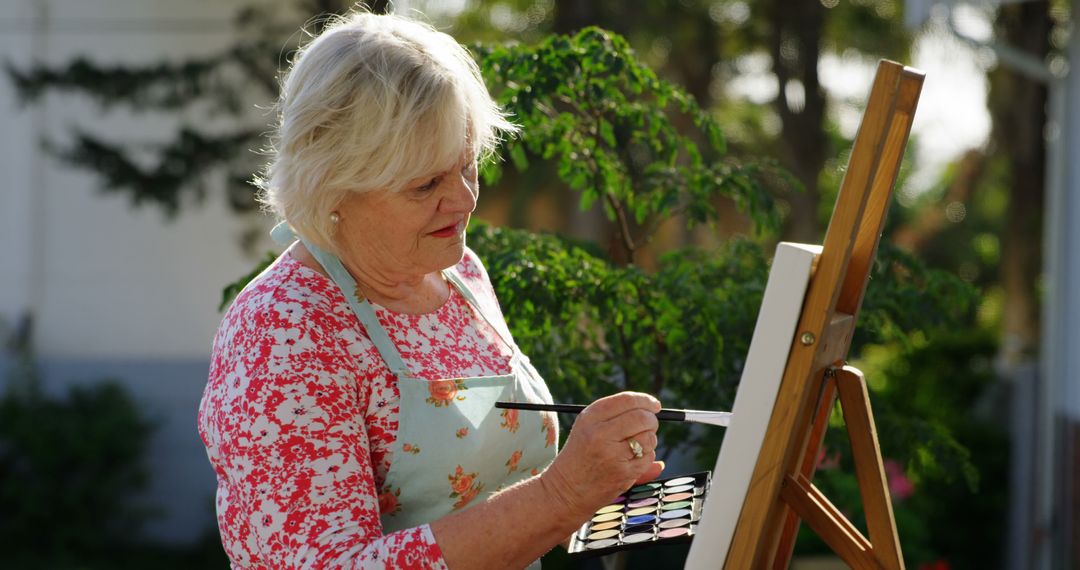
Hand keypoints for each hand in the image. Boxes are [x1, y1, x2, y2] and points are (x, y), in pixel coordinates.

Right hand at [539, 392, 665, 520]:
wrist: (566, 490)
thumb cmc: (581, 455)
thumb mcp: (587, 426)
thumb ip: (616, 413)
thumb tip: (654, 405)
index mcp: (590, 418)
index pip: (627, 400)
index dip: (645, 400)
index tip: (654, 405)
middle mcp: (600, 433)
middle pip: (642, 417)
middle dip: (651, 420)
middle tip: (649, 424)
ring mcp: (613, 454)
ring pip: (648, 437)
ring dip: (649, 440)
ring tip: (633, 447)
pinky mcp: (624, 472)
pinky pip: (648, 457)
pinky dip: (646, 458)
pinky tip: (630, 461)